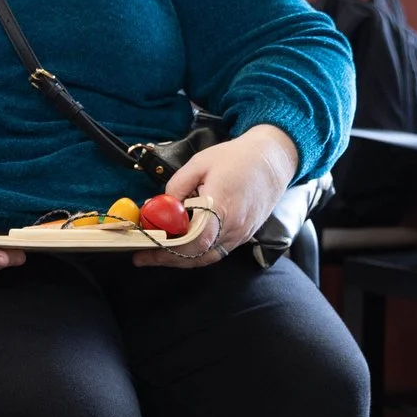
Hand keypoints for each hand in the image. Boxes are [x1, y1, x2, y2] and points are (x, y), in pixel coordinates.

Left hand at [132, 124, 297, 268]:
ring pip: (207, 257)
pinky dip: (197, 252)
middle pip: (197, 255)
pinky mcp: (244, 235)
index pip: (195, 240)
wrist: (273, 160)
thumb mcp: (199, 163)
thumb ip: (177, 186)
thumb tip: (161, 205)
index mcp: (222, 206)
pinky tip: (182, 245)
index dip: (168, 250)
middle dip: (167, 259)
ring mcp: (241, 234)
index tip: (146, 251)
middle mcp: (234, 226)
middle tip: (144, 256)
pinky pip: (217, 250)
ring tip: (158, 253)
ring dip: (181, 258)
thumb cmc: (238, 158)